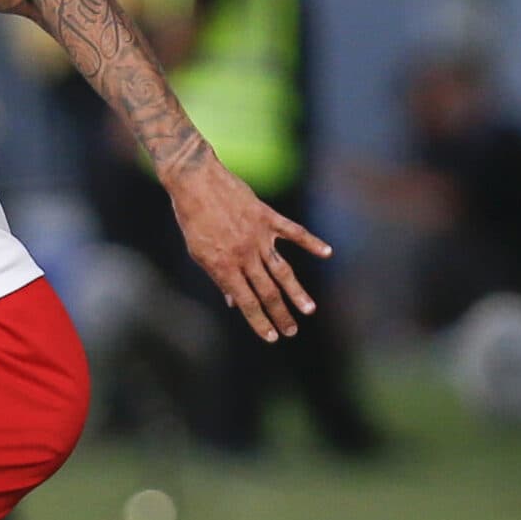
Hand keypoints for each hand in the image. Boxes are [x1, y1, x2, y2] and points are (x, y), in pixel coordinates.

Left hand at [165, 156, 331, 341]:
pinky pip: (293, 232)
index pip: (246, 302)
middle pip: (267, 291)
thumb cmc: (193, 220)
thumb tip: (233, 302)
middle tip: (291, 331)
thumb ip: (219, 277)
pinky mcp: (267, 217)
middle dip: (280, 315)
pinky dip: (311, 242)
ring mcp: (258, 236)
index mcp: (224, 267)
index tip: (271, 338)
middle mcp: (244, 255)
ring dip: (297, 292)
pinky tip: (327, 252)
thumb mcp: (199, 253)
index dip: (259, 322)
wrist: (195, 181)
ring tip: (308, 309)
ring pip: (282, 270)